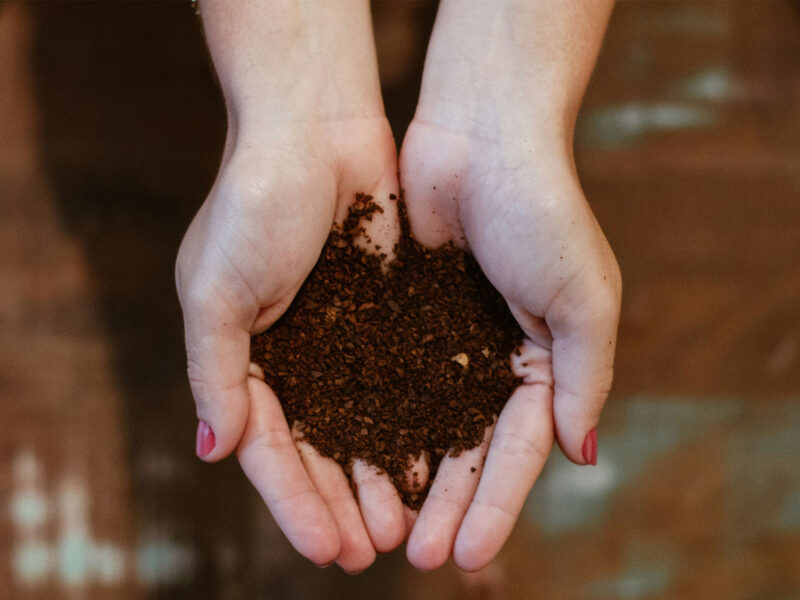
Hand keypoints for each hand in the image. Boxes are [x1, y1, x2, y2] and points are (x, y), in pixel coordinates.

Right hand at [177, 0, 407, 572]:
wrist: (316, 130)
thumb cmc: (254, 202)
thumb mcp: (215, 290)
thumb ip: (215, 371)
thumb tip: (214, 451)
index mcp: (244, 357)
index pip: (269, 448)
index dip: (295, 502)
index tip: (327, 549)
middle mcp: (295, 357)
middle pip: (318, 449)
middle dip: (342, 502)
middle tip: (373, 551)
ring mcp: (342, 340)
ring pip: (363, 425)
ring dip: (380, 476)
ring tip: (406, 525)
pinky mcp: (386, 317)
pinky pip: (400, 381)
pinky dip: (412, 423)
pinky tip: (432, 461)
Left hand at [398, 0, 618, 571]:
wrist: (481, 134)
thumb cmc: (543, 210)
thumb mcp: (584, 299)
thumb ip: (583, 378)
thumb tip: (584, 455)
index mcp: (541, 362)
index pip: (519, 451)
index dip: (496, 504)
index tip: (470, 554)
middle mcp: (489, 358)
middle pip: (465, 449)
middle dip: (445, 504)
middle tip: (419, 556)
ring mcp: (441, 337)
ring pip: (419, 423)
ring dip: (404, 477)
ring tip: (381, 528)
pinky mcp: (398, 312)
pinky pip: (383, 377)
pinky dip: (371, 419)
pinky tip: (353, 461)